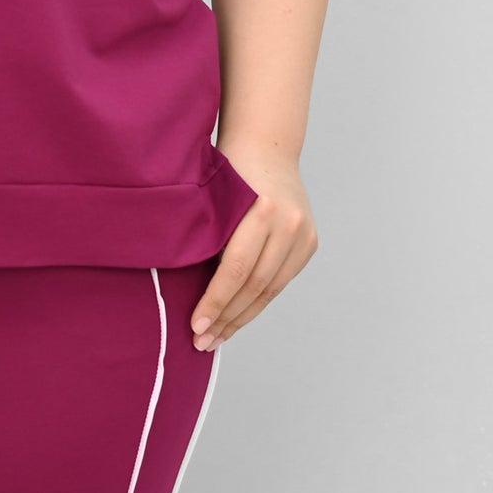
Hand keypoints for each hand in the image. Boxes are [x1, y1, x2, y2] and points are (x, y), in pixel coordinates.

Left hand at [191, 143, 317, 349]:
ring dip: (241, 317)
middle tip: (202, 343)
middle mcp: (288, 223)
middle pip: (255, 285)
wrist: (266, 149)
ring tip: (217, 338)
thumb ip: (206, 240)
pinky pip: (279, 281)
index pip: (235, 269)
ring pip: (270, 289)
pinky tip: (237, 317)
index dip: (215, 302)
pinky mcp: (309, 243)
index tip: (195, 327)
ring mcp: (303, 234)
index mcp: (262, 209)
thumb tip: (184, 292)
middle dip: (226, 318)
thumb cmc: (227, 174)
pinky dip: (257, 302)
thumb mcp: (212, 201)